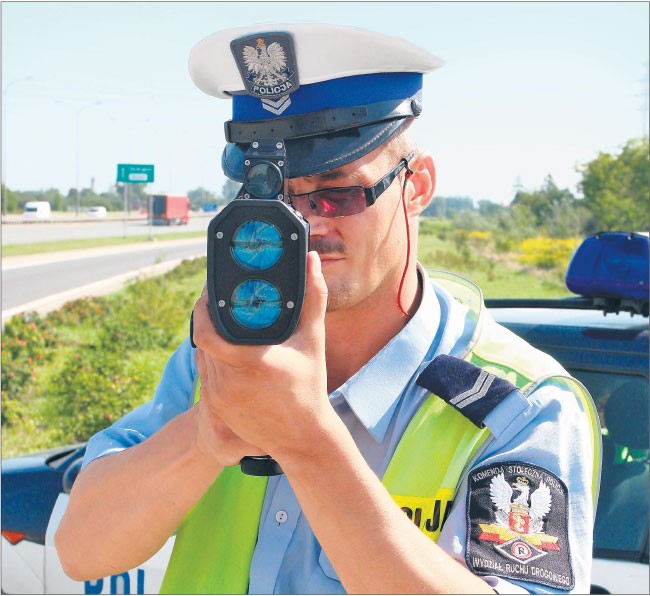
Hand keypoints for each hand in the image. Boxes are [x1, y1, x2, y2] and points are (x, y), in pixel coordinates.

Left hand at [191, 251, 329, 460]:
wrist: (303, 438)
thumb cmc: (310, 387)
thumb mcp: (312, 340)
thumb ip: (314, 297)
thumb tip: (311, 261)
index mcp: (249, 363)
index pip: (206, 332)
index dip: (201, 310)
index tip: (208, 293)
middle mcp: (228, 382)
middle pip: (202, 341)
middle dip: (207, 320)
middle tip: (218, 302)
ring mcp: (219, 399)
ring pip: (201, 359)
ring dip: (207, 340)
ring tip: (221, 324)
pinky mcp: (216, 409)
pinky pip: (205, 376)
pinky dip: (211, 361)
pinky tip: (223, 351)